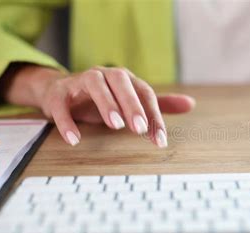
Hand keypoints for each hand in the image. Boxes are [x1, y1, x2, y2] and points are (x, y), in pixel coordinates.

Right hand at [2, 64, 194, 145]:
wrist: (59, 92)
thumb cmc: (102, 99)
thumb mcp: (131, 101)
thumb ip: (159, 104)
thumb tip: (191, 104)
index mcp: (125, 79)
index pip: (145, 93)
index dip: (154, 115)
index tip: (160, 140)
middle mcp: (104, 75)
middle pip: (121, 81)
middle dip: (132, 104)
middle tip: (140, 129)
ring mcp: (79, 81)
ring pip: (94, 84)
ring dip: (106, 103)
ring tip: (116, 126)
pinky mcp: (58, 94)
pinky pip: (61, 105)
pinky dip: (66, 121)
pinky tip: (75, 140)